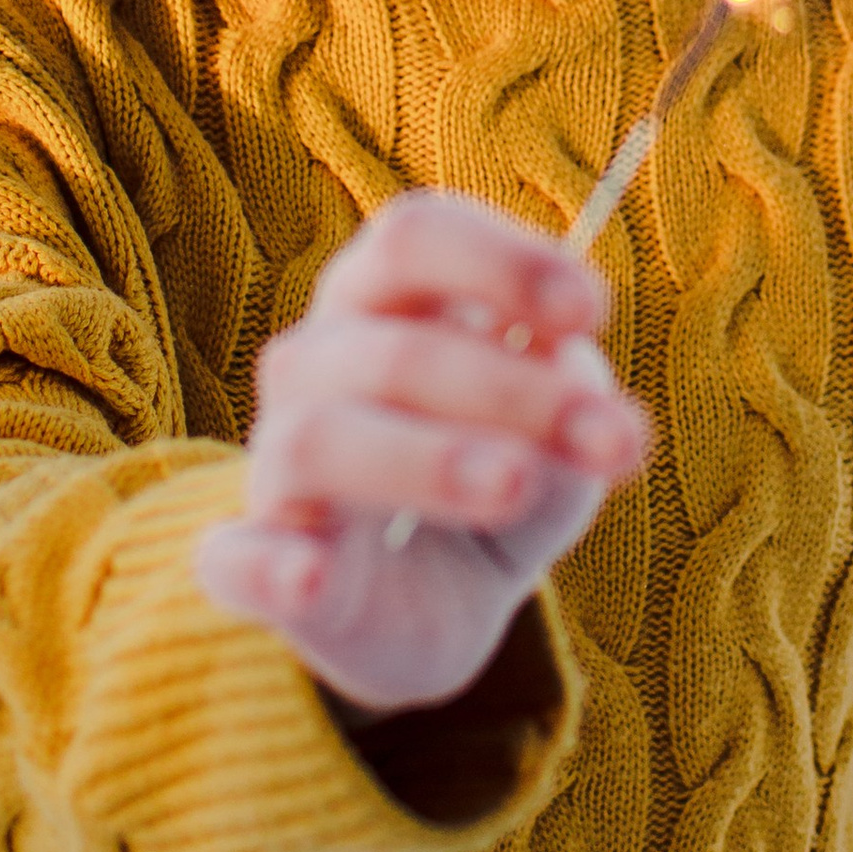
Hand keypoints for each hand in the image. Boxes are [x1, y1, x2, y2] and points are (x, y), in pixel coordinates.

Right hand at [192, 190, 648, 713]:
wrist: (421, 612)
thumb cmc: (486, 485)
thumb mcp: (556, 450)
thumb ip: (575, 411)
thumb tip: (578, 378)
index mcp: (383, 303)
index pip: (413, 239)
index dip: (501, 261)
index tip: (593, 311)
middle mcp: (316, 368)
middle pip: (395, 349)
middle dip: (515, 390)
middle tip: (617, 440)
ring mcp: (275, 470)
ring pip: (320, 441)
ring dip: (425, 459)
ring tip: (514, 486)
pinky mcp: (254, 570)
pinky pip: (236, 559)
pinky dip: (269, 564)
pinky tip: (313, 577)